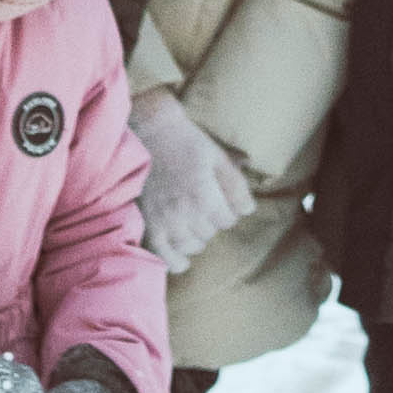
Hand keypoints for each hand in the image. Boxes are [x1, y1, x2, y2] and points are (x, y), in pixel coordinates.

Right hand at [129, 90, 254, 276]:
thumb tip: (248, 210)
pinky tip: (181, 255)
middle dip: (210, 221)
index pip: (228, 221)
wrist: (144, 132)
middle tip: (202, 207)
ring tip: (191, 224)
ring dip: (195, 237)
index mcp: (204, 196)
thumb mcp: (215, 156)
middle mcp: (184, 214)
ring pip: (190, 246)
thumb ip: (235, 185)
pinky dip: (176, 259)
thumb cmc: (182, 141)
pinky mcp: (146, 226)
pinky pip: (165, 257)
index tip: (220, 202)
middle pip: (209, 233)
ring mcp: (163, 222)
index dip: (227, 211)